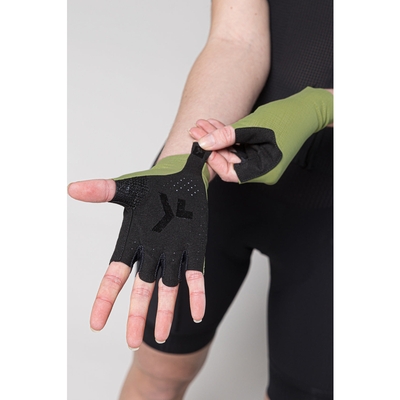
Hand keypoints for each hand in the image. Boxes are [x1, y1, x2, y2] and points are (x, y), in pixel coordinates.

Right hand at [68, 144, 208, 348]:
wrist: (181, 177)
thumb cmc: (152, 184)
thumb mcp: (127, 188)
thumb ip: (102, 191)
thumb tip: (72, 188)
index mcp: (131, 243)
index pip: (115, 276)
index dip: (104, 299)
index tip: (95, 324)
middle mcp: (151, 254)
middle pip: (141, 290)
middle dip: (136, 315)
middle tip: (131, 343)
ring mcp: (174, 253)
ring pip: (168, 288)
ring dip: (165, 312)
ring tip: (162, 336)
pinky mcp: (194, 249)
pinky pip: (195, 276)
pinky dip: (196, 294)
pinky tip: (198, 314)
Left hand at [191, 87, 333, 184]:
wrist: (305, 109)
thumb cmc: (287, 117)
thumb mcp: (252, 126)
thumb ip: (227, 136)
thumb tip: (205, 143)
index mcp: (264, 171)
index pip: (231, 173)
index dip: (214, 160)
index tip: (202, 145)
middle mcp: (261, 171)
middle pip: (229, 162)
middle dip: (211, 145)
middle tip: (196, 130)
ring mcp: (258, 162)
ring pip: (231, 153)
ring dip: (216, 139)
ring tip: (202, 125)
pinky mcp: (257, 152)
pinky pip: (238, 147)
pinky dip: (226, 137)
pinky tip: (214, 126)